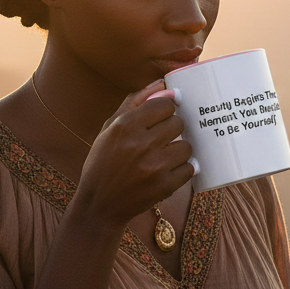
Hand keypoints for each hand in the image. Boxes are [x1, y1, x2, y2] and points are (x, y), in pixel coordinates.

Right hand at [75, 80, 193, 226]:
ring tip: (164, 157)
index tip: (159, 119)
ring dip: (178, 150)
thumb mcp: (110, 128)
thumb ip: (136, 102)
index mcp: (125, 125)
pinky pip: (189, 168)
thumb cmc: (103, 162)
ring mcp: (154, 166)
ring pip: (186, 146)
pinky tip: (168, 171)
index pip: (166, 105)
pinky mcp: (164, 186)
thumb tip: (163, 84)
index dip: (165, 111)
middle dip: (172, 130)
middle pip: (178, 123)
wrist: (100, 204)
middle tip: (160, 140)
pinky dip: (182, 170)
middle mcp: (141, 144)